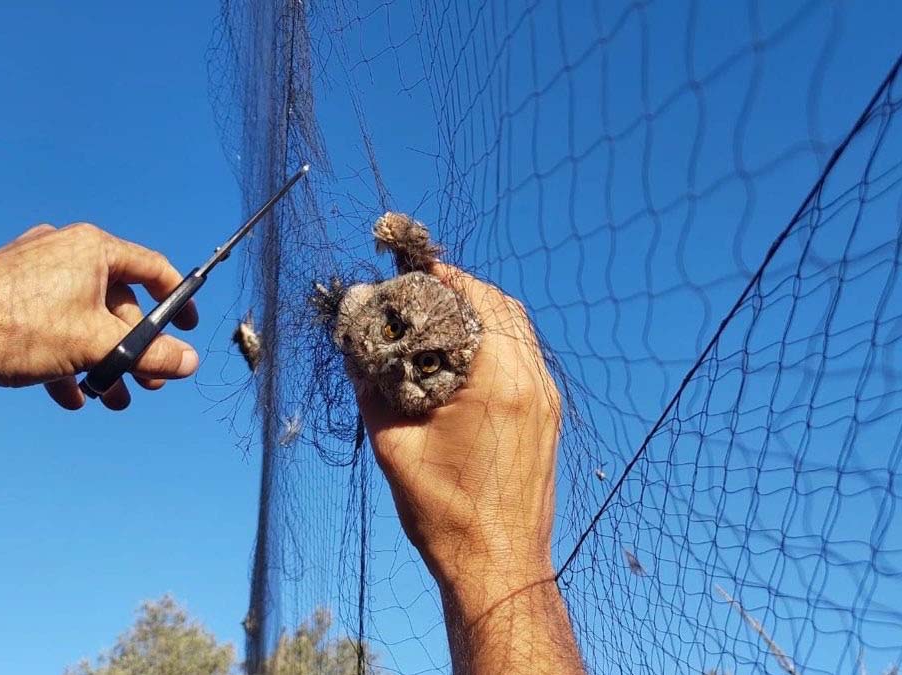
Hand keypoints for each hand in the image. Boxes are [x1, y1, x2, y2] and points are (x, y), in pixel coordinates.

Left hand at [0, 223, 198, 409]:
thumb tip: (189, 362)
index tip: (188, 329)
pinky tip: (72, 395)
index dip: (177, 302)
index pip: (154, 269)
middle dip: (135, 350)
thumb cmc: (17, 326)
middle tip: (148, 383)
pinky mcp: (13, 295)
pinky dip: (69, 358)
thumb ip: (149, 353)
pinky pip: (54, 325)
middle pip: (119, 304)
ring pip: (86, 320)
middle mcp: (68, 253)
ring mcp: (38, 274)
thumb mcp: (96, 344)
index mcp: (94, 250)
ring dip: (104, 362)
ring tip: (112, 399)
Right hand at [356, 263, 562, 616]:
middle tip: (428, 292)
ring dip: (486, 317)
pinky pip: (528, 361)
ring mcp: (547, 401)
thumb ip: (371, 390)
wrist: (499, 566)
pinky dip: (501, 344)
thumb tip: (352, 351)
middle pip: (507, 309)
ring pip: (522, 333)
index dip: (449, 278)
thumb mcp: (394, 447)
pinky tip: (468, 359)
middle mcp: (533, 383)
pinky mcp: (549, 419)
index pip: (481, 301)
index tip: (420, 272)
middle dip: (467, 292)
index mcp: (499, 382)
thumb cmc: (446, 514)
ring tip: (444, 320)